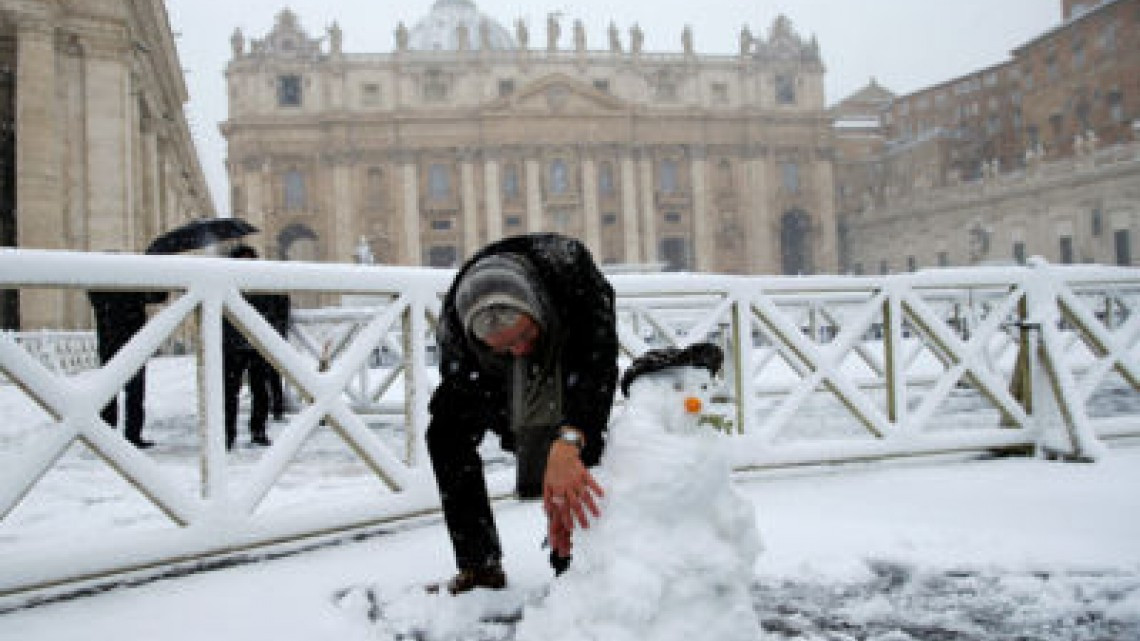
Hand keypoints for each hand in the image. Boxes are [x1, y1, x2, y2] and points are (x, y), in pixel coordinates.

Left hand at [543, 438, 603, 557]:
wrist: (561, 453)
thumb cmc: (553, 470)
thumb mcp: (546, 484)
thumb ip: (547, 498)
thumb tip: (548, 512)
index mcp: (558, 490)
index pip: (563, 507)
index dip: (566, 518)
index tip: (571, 527)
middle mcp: (568, 486)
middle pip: (575, 504)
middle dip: (581, 516)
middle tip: (586, 527)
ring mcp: (577, 480)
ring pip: (585, 495)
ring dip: (591, 506)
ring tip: (597, 515)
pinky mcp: (584, 474)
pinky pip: (592, 482)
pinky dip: (597, 489)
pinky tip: (602, 496)